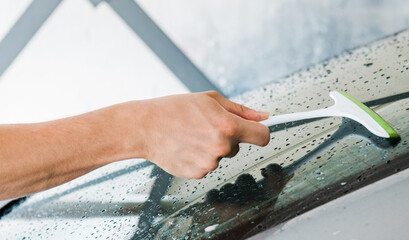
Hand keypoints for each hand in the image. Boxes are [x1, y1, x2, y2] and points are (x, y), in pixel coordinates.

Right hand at [131, 91, 269, 178]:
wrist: (145, 127)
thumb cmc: (175, 109)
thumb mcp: (211, 100)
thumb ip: (241, 110)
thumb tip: (263, 116)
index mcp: (228, 126)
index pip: (263, 137)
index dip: (262, 132)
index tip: (257, 131)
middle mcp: (221, 147)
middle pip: (240, 145)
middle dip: (229, 136)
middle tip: (205, 125)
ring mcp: (209, 163)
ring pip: (223, 155)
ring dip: (213, 147)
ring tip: (192, 135)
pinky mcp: (198, 174)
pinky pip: (208, 165)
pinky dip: (200, 157)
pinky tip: (186, 146)